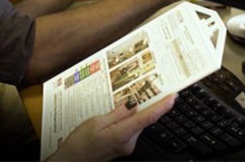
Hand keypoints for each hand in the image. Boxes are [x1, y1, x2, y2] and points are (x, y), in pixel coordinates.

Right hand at [46, 94, 176, 160]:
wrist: (71, 161)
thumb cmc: (79, 144)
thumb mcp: (95, 122)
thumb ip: (117, 112)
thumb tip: (132, 103)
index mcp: (121, 134)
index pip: (147, 118)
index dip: (162, 107)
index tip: (172, 97)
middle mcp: (128, 142)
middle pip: (142, 119)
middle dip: (140, 105)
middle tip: (139, 90)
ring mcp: (126, 146)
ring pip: (135, 124)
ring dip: (130, 114)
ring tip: (112, 109)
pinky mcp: (123, 147)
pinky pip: (129, 129)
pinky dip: (126, 121)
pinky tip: (112, 119)